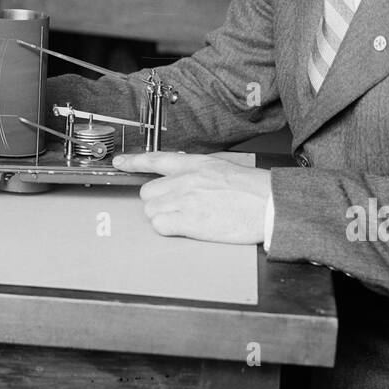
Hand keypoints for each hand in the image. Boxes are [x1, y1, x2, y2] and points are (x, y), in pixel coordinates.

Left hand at [112, 151, 270, 244]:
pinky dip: (167, 229)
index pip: (156, 159)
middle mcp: (185, 180)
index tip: (120, 162)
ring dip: (162, 217)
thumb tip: (180, 179)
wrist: (268, 204)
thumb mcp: (221, 169)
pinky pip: (160, 225)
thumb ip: (196, 172)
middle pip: (148, 192)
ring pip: (151, 210)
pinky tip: (184, 228)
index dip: (134, 161)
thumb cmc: (251, 190)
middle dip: (157, 202)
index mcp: (195, 164)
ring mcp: (185, 200)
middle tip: (176, 208)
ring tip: (185, 219)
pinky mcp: (189, 221)